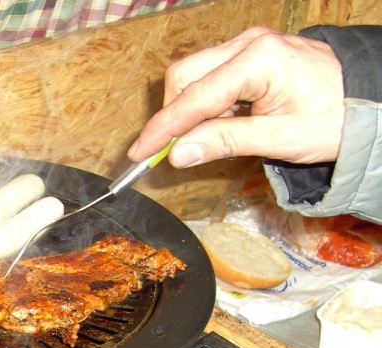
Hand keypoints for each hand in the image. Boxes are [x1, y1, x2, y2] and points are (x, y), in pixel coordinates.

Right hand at [127, 27, 344, 167]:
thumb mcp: (280, 138)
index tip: (139, 154)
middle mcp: (248, 43)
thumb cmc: (334, 118)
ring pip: (192, 73)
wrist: (368, 100)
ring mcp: (247, 45)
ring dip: (186, 109)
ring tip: (198, 140)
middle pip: (184, 75)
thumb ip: (225, 142)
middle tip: (168, 151)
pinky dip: (201, 102)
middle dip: (171, 114)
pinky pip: (209, 75)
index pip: (193, 97)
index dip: (162, 129)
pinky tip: (213, 124)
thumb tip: (177, 153)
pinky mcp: (248, 53)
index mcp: (258, 60)